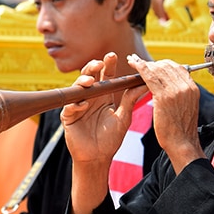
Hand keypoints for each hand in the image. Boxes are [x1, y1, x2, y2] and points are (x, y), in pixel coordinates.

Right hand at [60, 52, 144, 168]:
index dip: (107, 65)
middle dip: (92, 67)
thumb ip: (131, 100)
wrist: (99, 157)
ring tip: (90, 82)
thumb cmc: (111, 139)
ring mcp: (78, 106)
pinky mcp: (68, 117)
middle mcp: (90, 98)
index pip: (105, 76)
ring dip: (82, 83)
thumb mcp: (123, 117)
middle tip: (99, 63)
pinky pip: (69, 108)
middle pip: (89, 77)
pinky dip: (76, 105)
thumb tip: (144, 84)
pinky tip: (83, 104)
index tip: (112, 56)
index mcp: (103, 96)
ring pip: (77, 88)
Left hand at [126, 55, 203, 174]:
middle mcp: (186, 86)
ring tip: (132, 61)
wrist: (183, 144)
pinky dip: (140, 68)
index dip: (163, 64)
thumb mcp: (185, 108)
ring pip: (158, 69)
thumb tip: (170, 88)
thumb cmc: (181, 131)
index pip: (178, 68)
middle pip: (167, 66)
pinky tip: (132, 65)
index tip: (152, 65)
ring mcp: (176, 90)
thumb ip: (180, 95)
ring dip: (143, 63)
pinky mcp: (164, 96)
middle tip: (138, 62)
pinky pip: (149, 76)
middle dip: (152, 62)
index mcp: (193, 88)